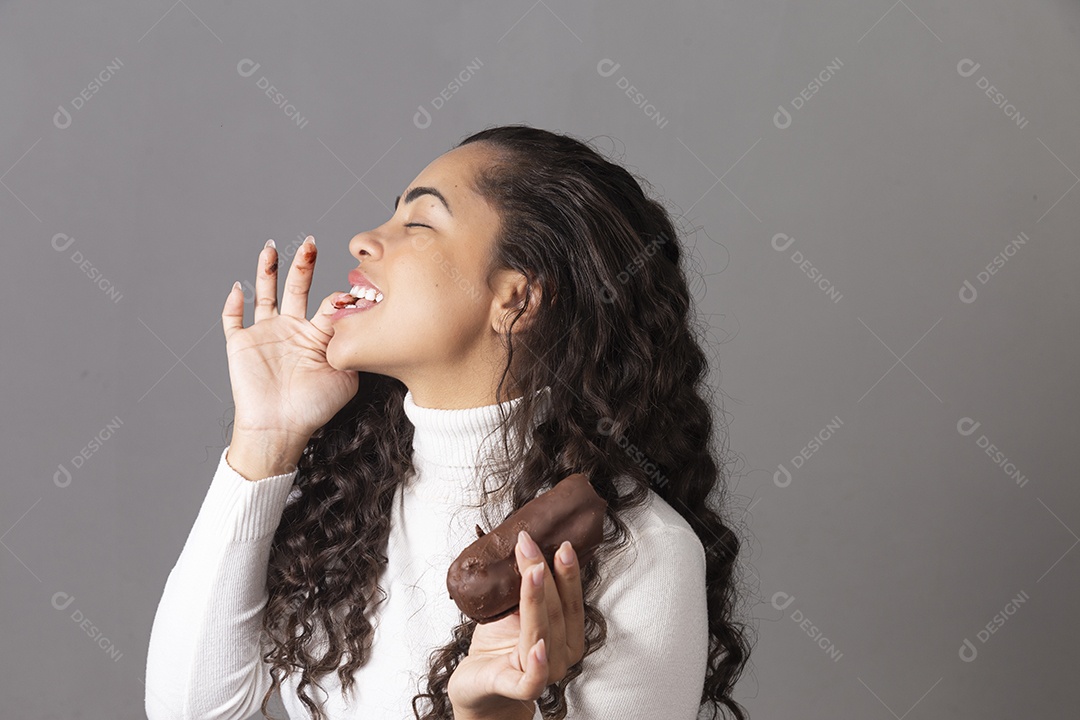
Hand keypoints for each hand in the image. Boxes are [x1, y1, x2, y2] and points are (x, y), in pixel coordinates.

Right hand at [221, 237, 359, 440]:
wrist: (280, 428)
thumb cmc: (315, 408)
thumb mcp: (346, 375)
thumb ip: (352, 346)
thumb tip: (361, 318)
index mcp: (318, 336)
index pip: (329, 304)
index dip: (341, 296)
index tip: (354, 291)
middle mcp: (292, 330)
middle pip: (298, 289)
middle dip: (304, 266)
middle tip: (311, 243)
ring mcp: (266, 335)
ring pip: (266, 295)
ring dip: (268, 271)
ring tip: (273, 247)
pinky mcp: (241, 344)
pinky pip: (232, 319)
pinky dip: (233, 303)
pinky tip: (238, 288)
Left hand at [447, 530, 584, 719]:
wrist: (477, 683)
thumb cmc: (499, 645)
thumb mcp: (514, 610)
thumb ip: (527, 589)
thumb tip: (526, 544)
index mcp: (566, 636)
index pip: (571, 601)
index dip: (568, 573)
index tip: (562, 544)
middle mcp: (559, 656)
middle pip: (556, 612)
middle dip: (544, 574)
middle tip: (530, 545)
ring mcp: (542, 674)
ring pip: (543, 634)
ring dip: (537, 600)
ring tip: (533, 572)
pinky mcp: (516, 689)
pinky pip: (533, 681)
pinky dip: (537, 665)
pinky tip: (538, 646)